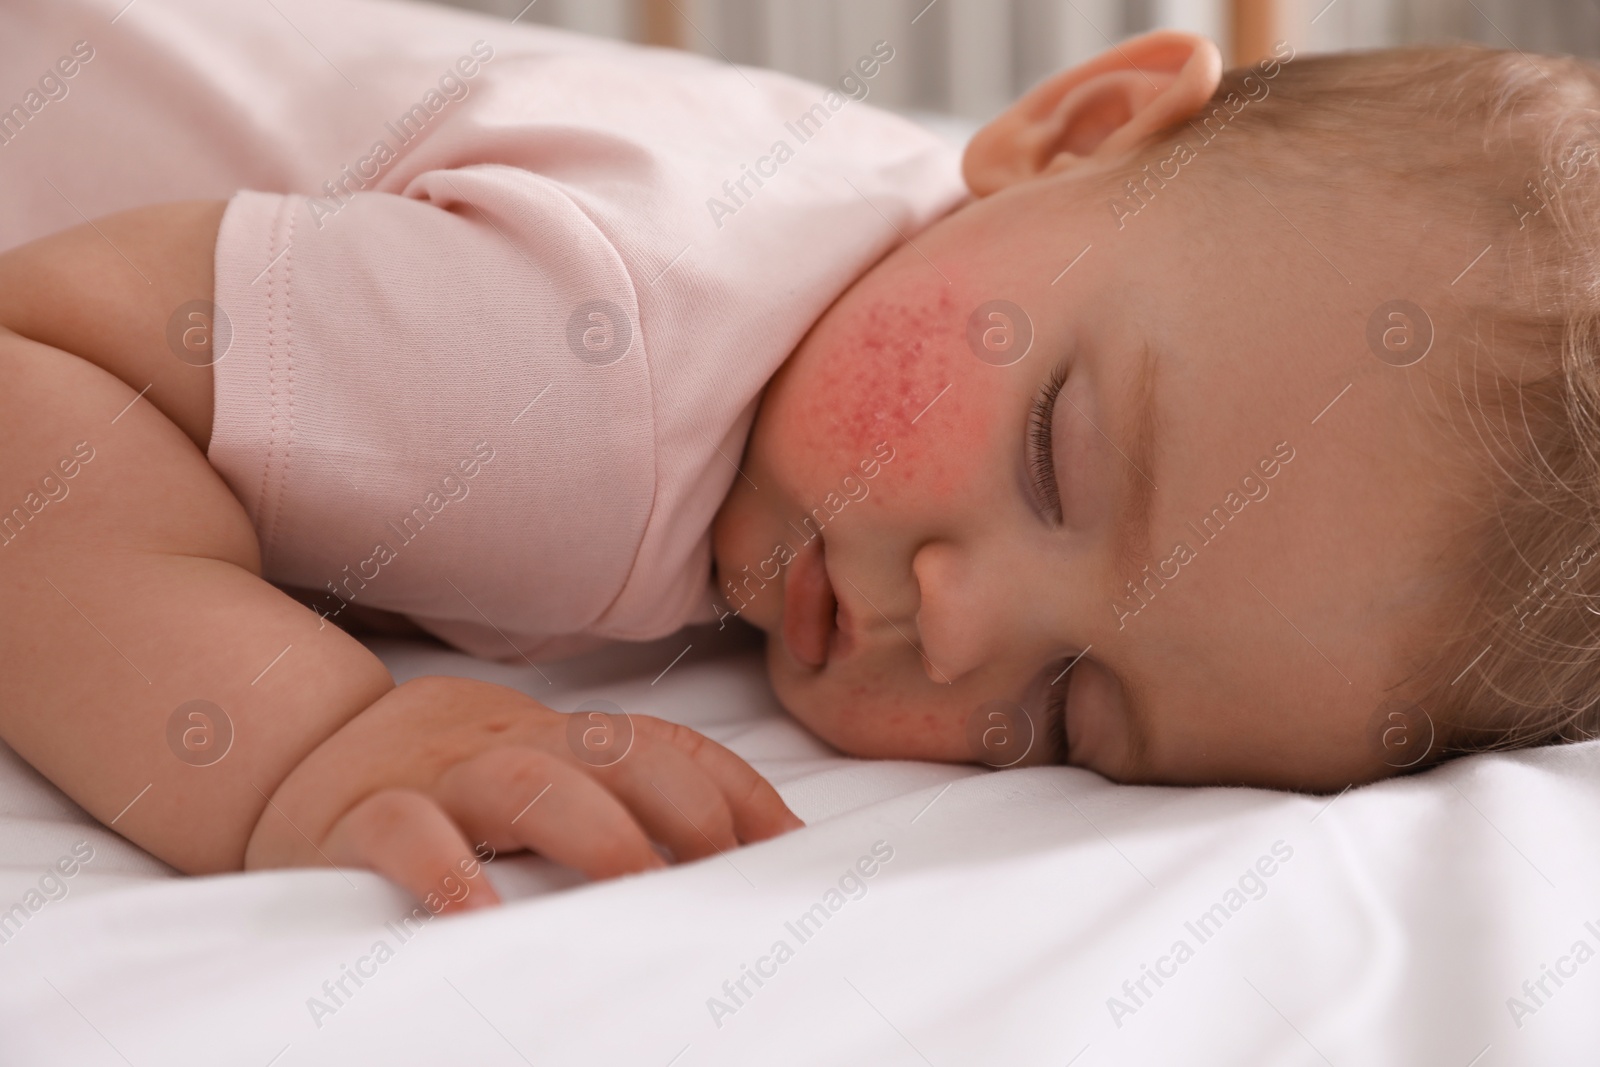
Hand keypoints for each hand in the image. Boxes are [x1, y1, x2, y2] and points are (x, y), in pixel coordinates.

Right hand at [243, 675, 804, 911]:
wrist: (296, 749)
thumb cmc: (444, 780)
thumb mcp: (534, 772)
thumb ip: (609, 801)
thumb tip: (718, 866)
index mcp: (565, 738)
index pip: (672, 746)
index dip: (739, 790)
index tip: (792, 848)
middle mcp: (516, 743)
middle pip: (620, 752)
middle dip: (688, 808)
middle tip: (729, 877)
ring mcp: (442, 775)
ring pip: (527, 780)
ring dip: (593, 831)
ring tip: (635, 889)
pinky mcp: (363, 816)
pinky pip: (408, 834)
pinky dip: (447, 873)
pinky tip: (480, 921)